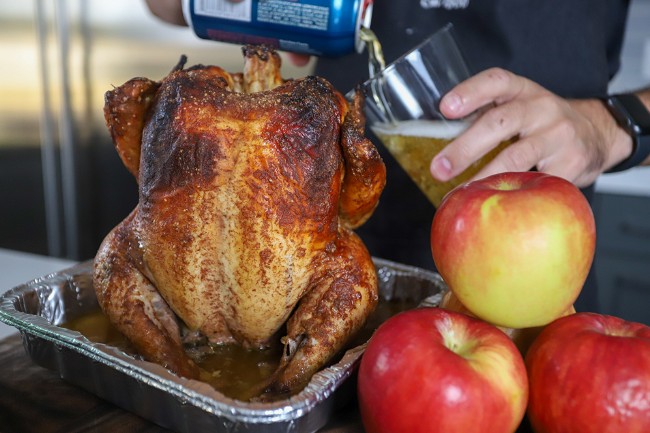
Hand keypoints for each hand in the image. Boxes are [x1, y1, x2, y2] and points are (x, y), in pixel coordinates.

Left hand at [430, 68, 632, 187]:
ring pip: (517, 156)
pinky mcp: (572, 162)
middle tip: (439, 168)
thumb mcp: (518, 109)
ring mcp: (559, 134)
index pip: (496, 81)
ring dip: (484, 177)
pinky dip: (514, 195)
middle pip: (499, 123)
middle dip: (465, 147)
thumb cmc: (540, 125)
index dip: (470, 92)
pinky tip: (497, 205)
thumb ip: (485, 119)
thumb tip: (429, 146)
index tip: (445, 108)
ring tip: (462, 192)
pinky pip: (538, 183)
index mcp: (522, 91)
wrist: (597, 134)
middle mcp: (542, 107)